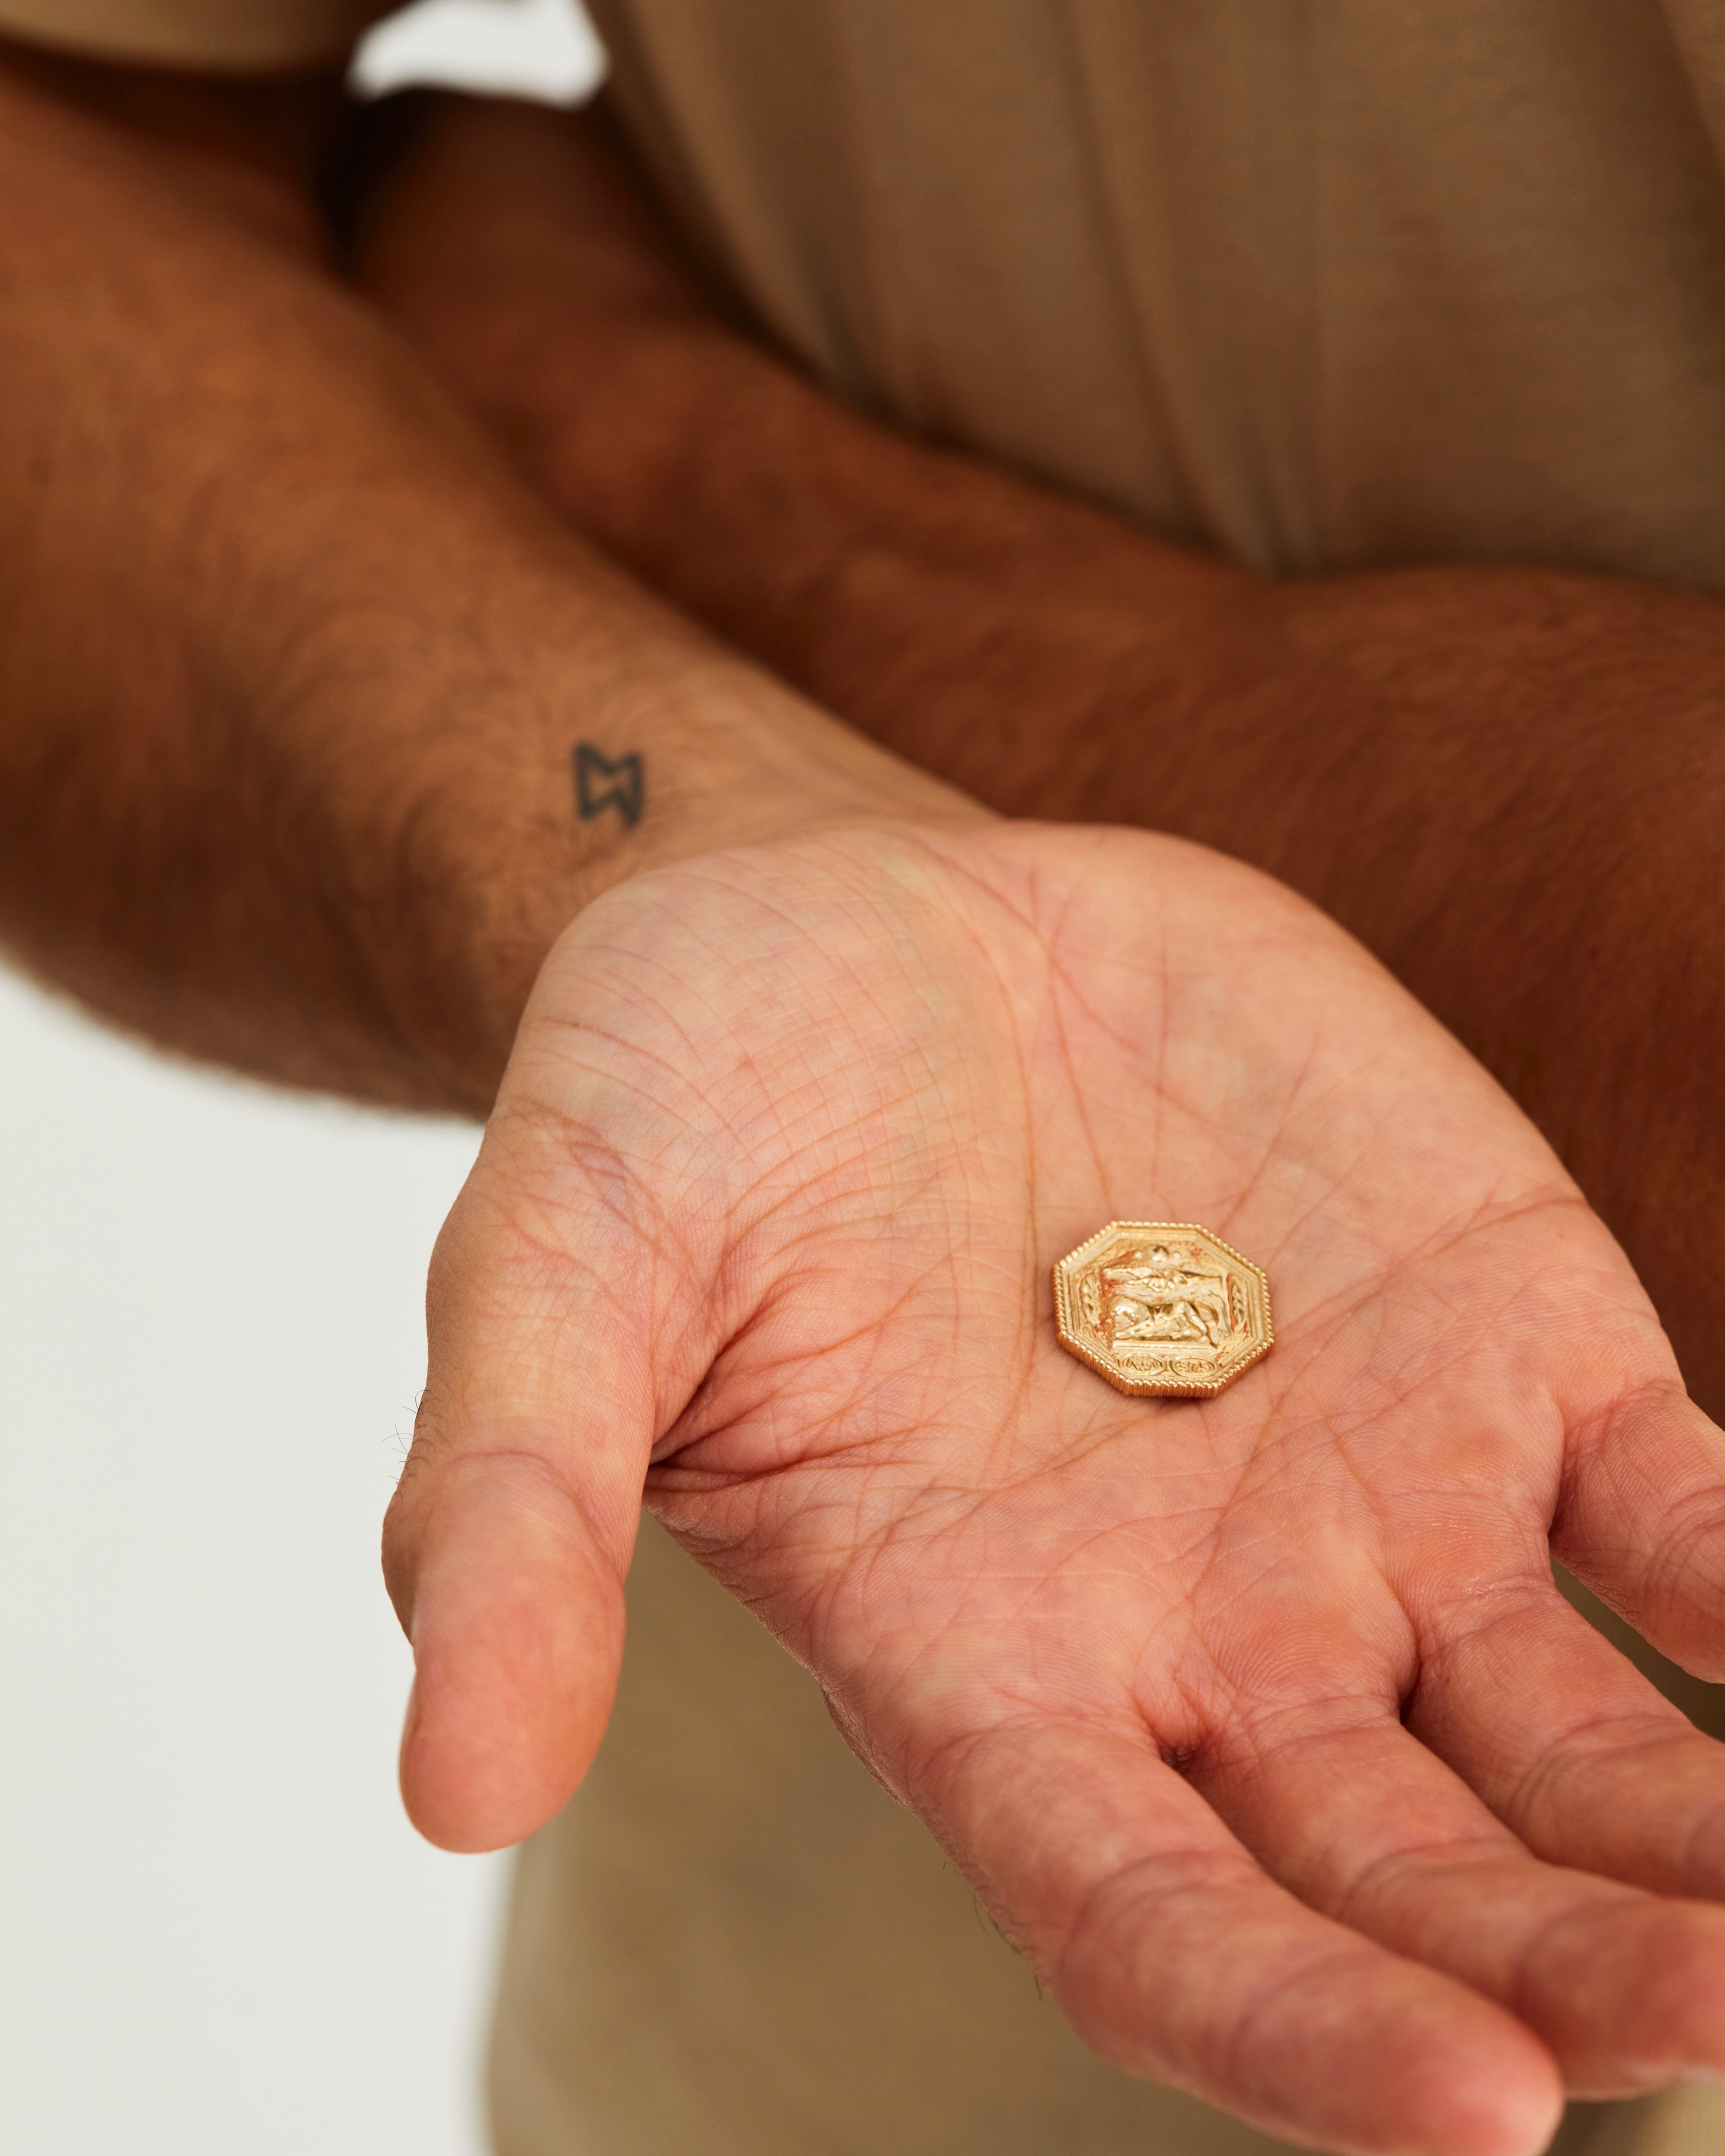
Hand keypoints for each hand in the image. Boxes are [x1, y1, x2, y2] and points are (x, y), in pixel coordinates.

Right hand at [386, 821, 1724, 2155]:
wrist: (844, 927)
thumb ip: (517, 1513)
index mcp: (983, 1659)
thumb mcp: (555, 1277)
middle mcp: (1205, 1627)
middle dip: (1569, 1971)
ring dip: (1716, 1831)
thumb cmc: (668, 1112)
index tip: (1475, 2122)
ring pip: (1592, 1739)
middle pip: (1412, 1875)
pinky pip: (1688, 1510)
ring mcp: (1378, 1493)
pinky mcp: (1501, 1332)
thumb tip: (451, 1782)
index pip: (1150, 1919)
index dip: (1294, 2031)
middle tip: (1715, 2021)